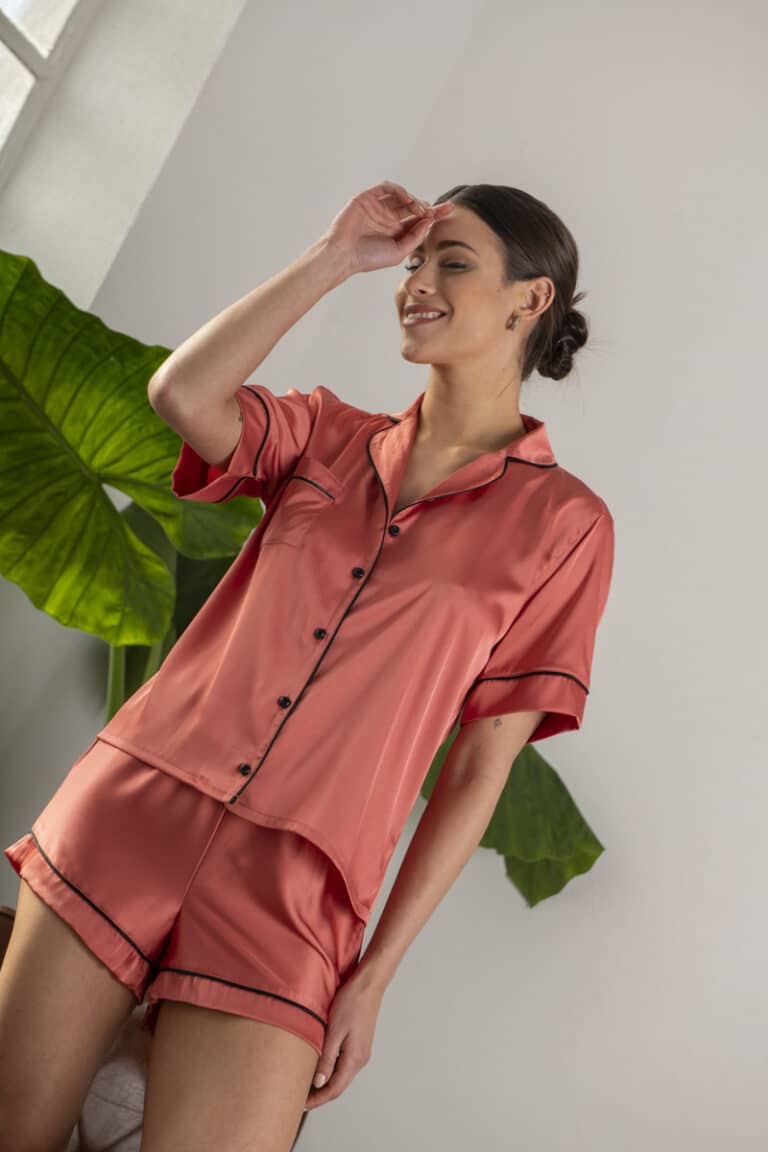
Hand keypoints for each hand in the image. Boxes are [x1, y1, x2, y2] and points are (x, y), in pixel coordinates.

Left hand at [302, 967, 385, 1109]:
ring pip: (341, 1076)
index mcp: (354, 1058)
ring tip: (306, 1084)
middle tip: (299, 1097)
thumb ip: (327, 1058)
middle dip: (320, 1095)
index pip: (334, 1089)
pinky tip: (319, 1066)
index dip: (317, 1100)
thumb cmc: (352, 1002)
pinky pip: (343, 1064)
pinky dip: (330, 1071)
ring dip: (325, 1084)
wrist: (368, 984)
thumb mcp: (335, 1031)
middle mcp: (360, 1059)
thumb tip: (319, 1083)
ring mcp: (361, 1051)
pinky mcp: (358, 1043)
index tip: (301, 1105)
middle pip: (338, 1086)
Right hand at [319, 180, 454, 275]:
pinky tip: (407, 199)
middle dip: (427, 206)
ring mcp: (378, 207)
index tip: (450, 209)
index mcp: (396, 232)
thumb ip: (415, 237)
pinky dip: (399, 190)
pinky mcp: (367, 198)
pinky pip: (386, 188)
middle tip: (436, 211)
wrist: (344, 254)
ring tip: (419, 210)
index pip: (418, 220)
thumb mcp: (399, 251)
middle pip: (413, 206)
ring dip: (414, 200)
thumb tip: (429, 222)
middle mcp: (388, 218)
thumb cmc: (369, 258)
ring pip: (402, 196)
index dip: (435, 214)